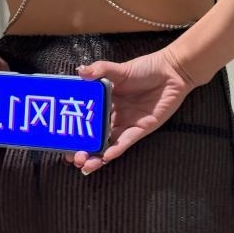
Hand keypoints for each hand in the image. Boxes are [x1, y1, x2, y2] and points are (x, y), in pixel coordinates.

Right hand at [63, 47, 194, 174]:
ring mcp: (126, 124)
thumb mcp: (119, 69)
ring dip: (95, 156)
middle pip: (93, 136)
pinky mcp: (140, 130)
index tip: (61, 139)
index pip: (85, 119)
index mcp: (104, 101)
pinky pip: (124, 143)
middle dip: (81, 149)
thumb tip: (80, 71)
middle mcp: (112, 115)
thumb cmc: (146, 68)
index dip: (74, 130)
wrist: (172, 72)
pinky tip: (105, 156)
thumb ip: (100, 69)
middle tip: (72, 157)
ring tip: (84, 164)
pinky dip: (114, 151)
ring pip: (106, 144)